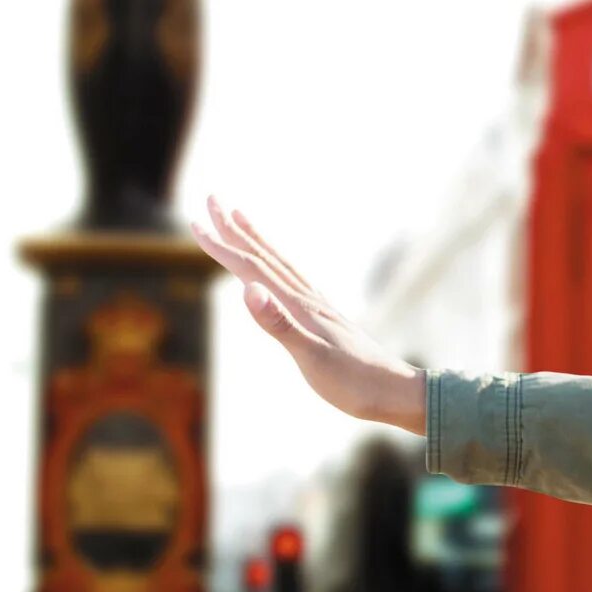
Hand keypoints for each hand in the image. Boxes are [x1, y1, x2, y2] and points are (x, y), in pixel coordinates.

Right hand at [190, 197, 426, 432]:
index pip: (252, 269)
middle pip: (265, 256)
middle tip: (213, 199)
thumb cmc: (354, 381)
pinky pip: (293, 281)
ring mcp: (318, 307)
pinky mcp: (325, 319)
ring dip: (256, 240)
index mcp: (299, 306)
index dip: (223, 247)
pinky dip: (277, 266)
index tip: (196, 224)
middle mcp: (307, 300)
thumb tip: (248, 290)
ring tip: (240, 218)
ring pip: (280, 264)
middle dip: (236, 229)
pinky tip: (276, 271)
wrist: (395, 392)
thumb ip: (279, 325)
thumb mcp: (311, 358)